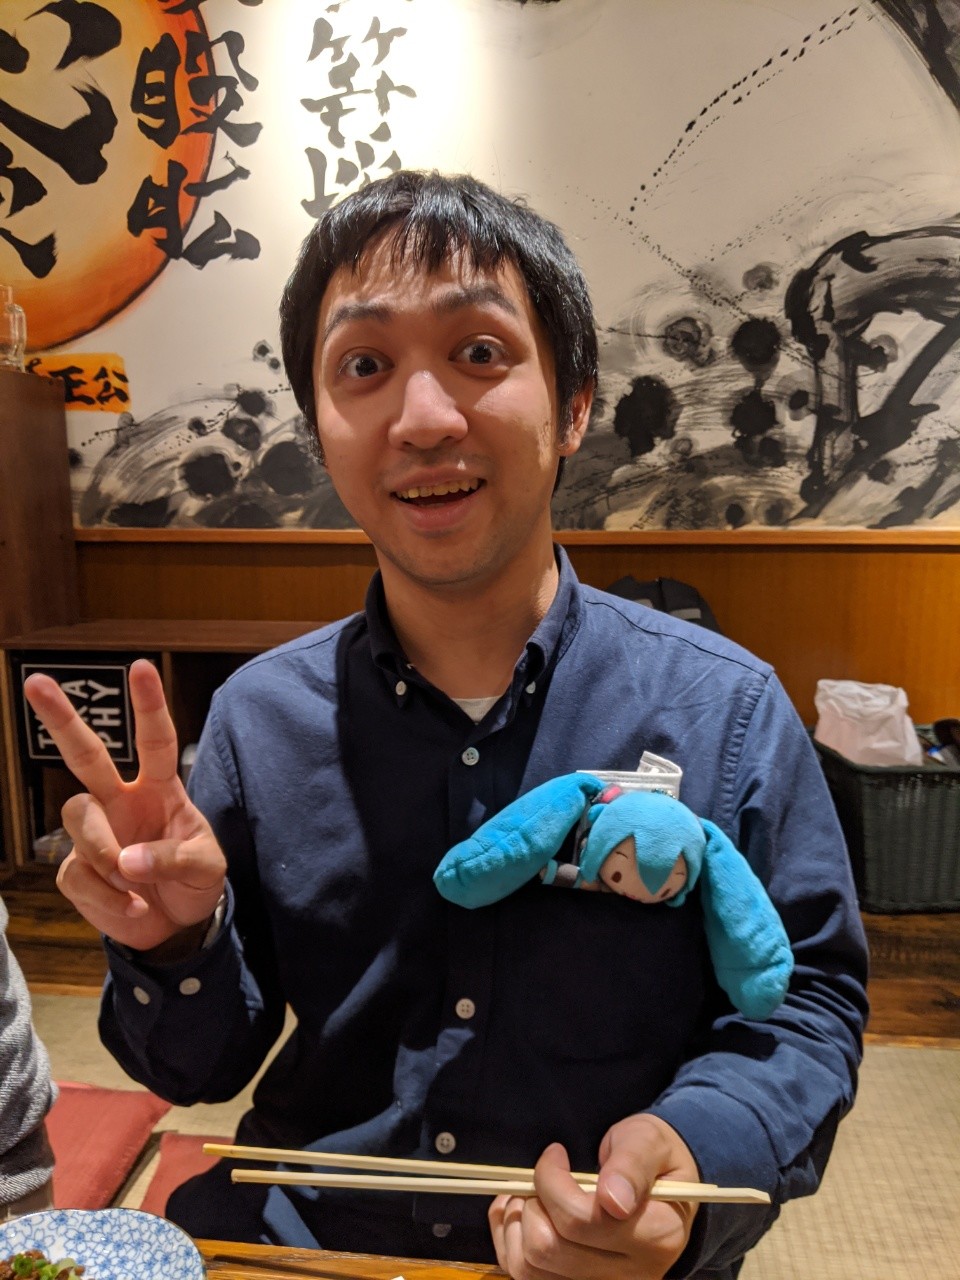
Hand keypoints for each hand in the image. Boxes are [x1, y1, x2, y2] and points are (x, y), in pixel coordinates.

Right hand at [23, 658, 225, 951]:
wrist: (176, 927)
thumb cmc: (195, 882)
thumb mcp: (206, 868)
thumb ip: (173, 858)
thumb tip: (127, 861)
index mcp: (159, 788)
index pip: (155, 740)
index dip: (149, 705)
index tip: (142, 667)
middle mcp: (120, 801)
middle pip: (85, 754)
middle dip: (61, 718)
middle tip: (36, 682)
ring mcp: (94, 832)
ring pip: (77, 817)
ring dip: (105, 851)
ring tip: (133, 883)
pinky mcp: (75, 870)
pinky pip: (78, 874)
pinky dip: (107, 897)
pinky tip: (129, 905)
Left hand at [488, 1115, 698, 1279]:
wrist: (665, 1187)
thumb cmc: (653, 1158)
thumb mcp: (648, 1143)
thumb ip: (633, 1165)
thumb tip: (614, 1200)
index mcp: (656, 1237)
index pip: (581, 1220)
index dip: (552, 1181)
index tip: (556, 1153)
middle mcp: (630, 1276)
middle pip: (548, 1247)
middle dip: (533, 1201)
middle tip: (544, 1173)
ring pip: (529, 1267)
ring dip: (516, 1222)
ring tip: (531, 1193)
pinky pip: (523, 1274)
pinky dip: (509, 1239)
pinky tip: (522, 1212)